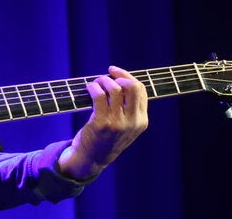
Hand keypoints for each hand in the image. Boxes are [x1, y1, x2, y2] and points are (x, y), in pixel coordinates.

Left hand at [58, 65, 147, 179]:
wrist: (92, 159)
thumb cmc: (106, 138)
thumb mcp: (125, 126)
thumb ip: (128, 108)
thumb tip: (120, 78)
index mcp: (141, 121)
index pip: (141, 90)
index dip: (128, 76)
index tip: (115, 73)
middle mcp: (133, 122)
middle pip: (132, 86)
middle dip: (120, 75)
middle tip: (108, 75)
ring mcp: (118, 123)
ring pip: (115, 89)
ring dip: (103, 80)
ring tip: (96, 83)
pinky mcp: (102, 123)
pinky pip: (99, 95)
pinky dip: (93, 87)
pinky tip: (89, 88)